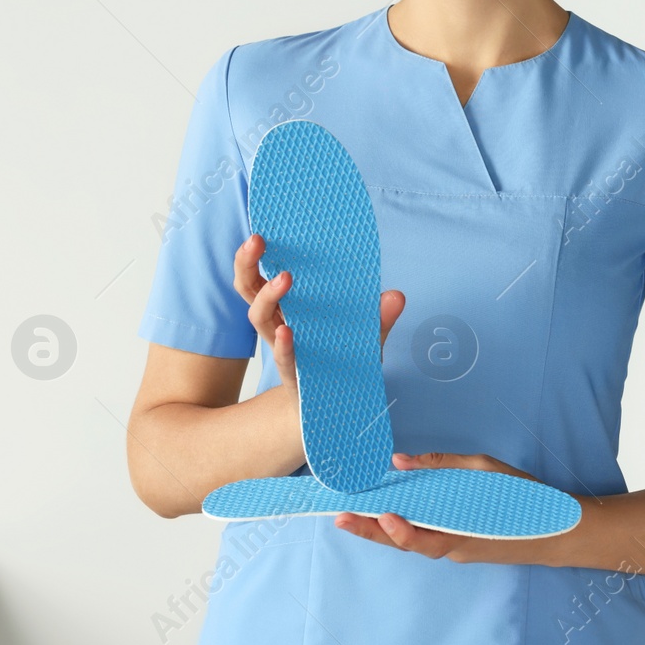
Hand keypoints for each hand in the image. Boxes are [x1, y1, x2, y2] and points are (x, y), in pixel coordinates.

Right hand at [233, 231, 404, 407]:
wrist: (338, 413)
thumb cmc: (344, 366)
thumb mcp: (364, 337)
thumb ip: (378, 318)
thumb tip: (397, 295)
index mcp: (289, 308)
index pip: (261, 276)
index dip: (253, 256)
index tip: (259, 231)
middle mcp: (278, 325)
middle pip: (249, 290)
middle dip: (247, 265)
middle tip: (257, 240)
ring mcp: (284, 350)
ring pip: (260, 319)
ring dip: (268, 297)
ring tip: (284, 279)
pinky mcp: (294, 378)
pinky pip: (284, 359)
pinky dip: (285, 346)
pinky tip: (288, 331)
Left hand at [333, 452, 545, 561]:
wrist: (557, 530)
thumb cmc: (525, 498)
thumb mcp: (487, 471)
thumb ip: (444, 465)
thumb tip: (402, 461)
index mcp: (463, 533)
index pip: (422, 538)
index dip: (397, 531)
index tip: (379, 517)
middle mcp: (455, 547)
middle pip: (406, 543)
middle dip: (372, 532)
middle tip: (340, 520)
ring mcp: (457, 548)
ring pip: (414, 541)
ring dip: (384, 530)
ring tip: (356, 516)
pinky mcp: (460, 543)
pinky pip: (428, 535)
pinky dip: (407, 525)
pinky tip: (393, 511)